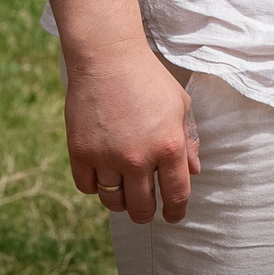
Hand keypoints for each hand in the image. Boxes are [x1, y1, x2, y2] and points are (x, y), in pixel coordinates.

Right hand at [63, 43, 200, 222]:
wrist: (108, 58)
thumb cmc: (148, 79)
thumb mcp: (180, 105)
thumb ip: (188, 141)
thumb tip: (193, 172)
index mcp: (169, 146)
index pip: (176, 195)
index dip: (176, 212)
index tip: (174, 217)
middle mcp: (138, 157)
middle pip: (141, 208)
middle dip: (146, 213)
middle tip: (146, 208)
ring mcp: (107, 157)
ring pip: (113, 202)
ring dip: (120, 200)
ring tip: (124, 187)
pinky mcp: (80, 153)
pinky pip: (88, 188)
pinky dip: (96, 186)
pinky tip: (103, 173)